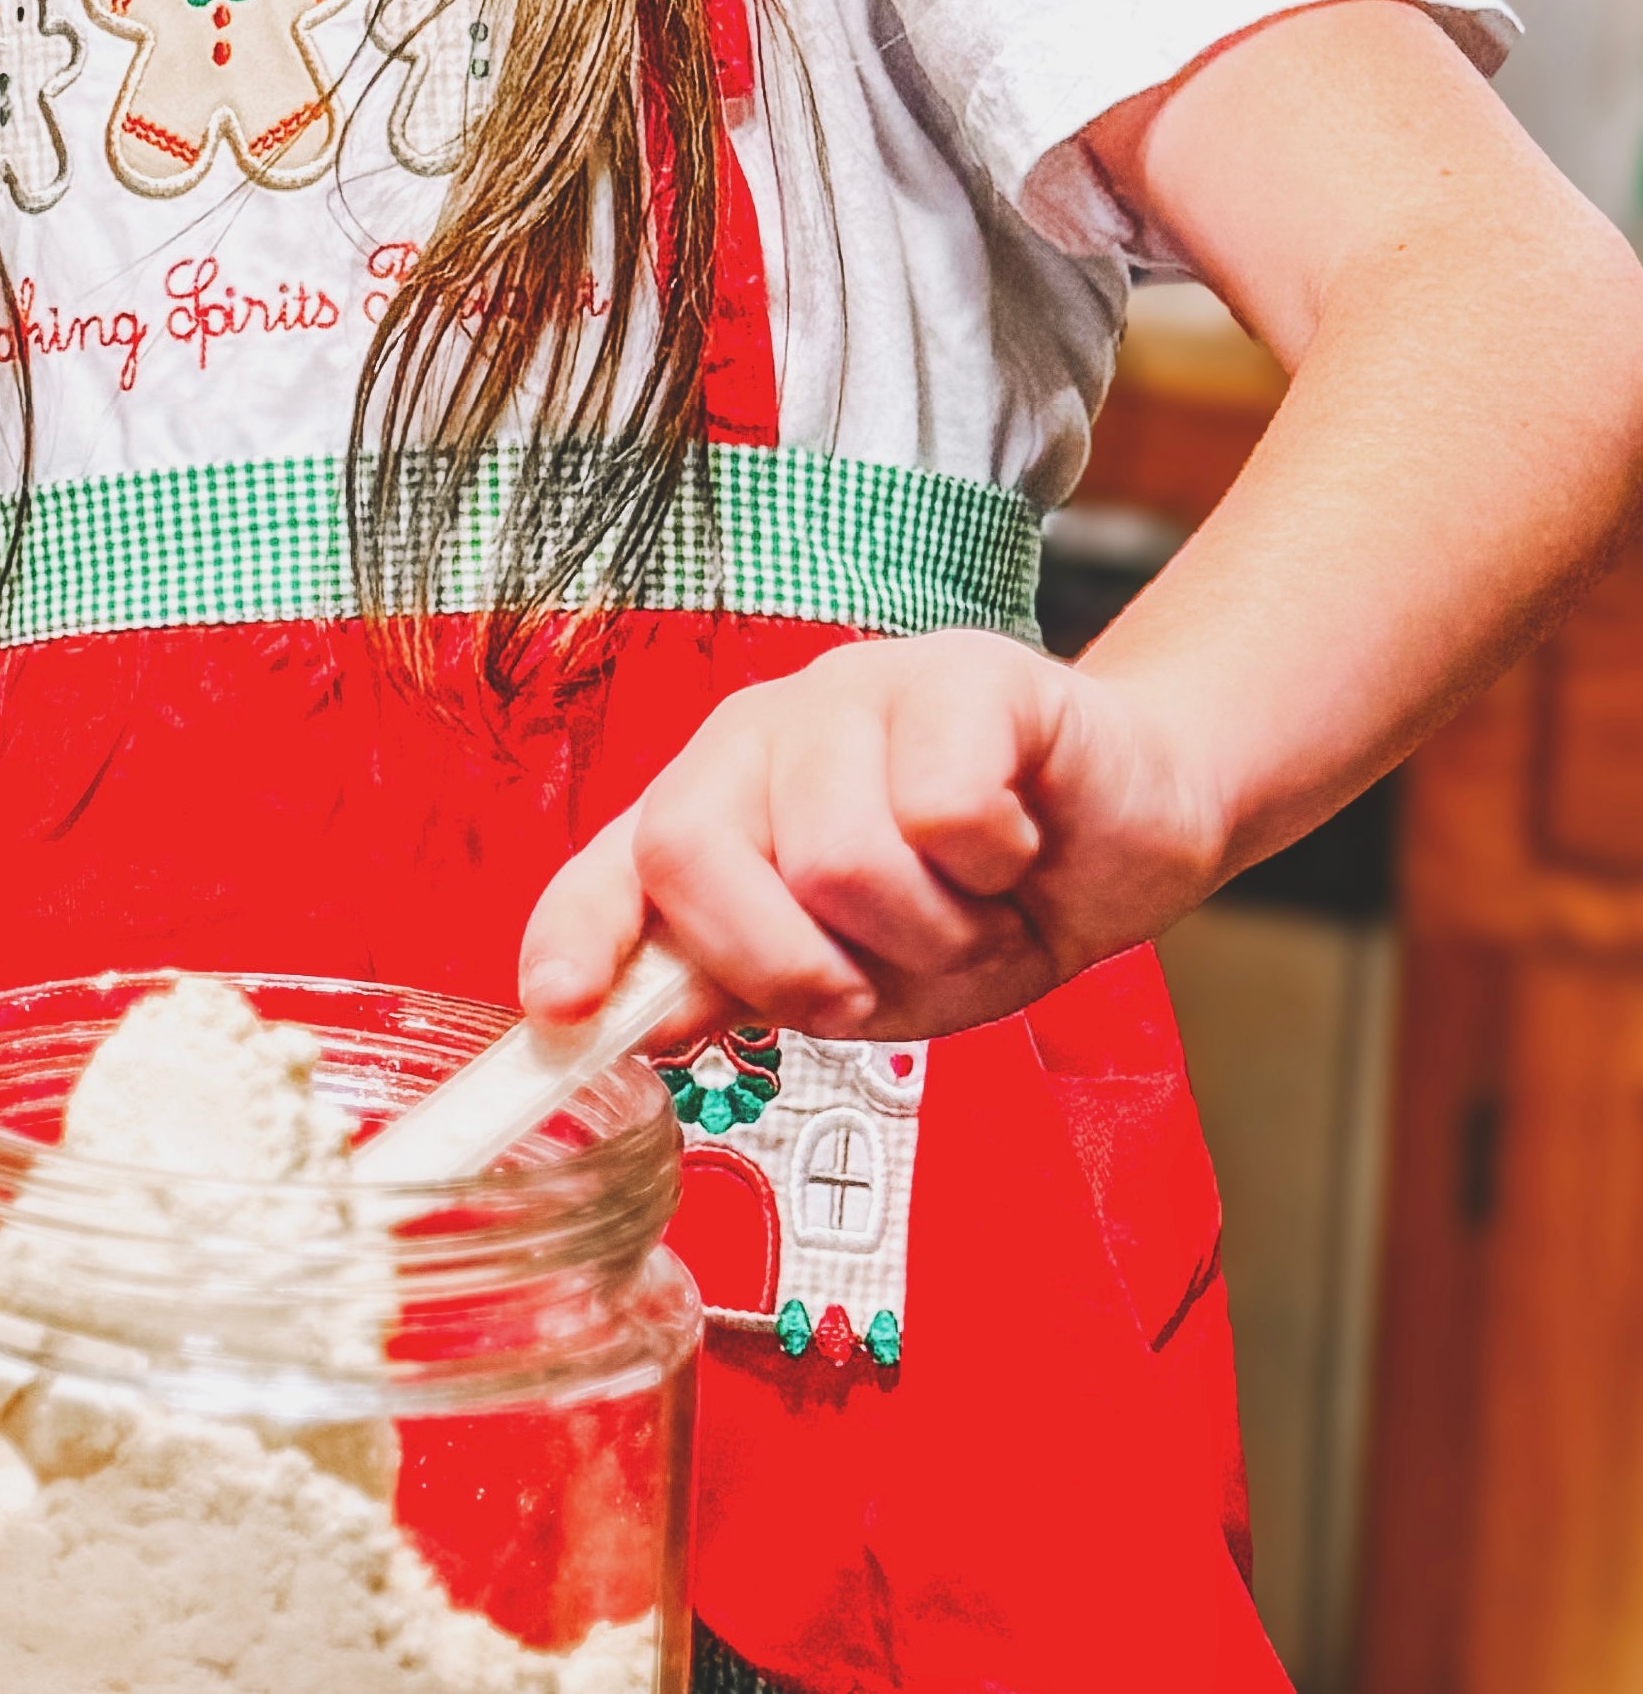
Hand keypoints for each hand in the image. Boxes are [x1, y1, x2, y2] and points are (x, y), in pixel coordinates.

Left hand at [520, 631, 1225, 1049]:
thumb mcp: (862, 974)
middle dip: (797, 964)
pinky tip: (1012, 844)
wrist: (1132, 830)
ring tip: (967, 904)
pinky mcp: (960, 673)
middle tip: (879, 974)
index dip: (577, 934)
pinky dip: (994, 864)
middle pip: (696, 854)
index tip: (561, 1007)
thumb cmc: (992, 900)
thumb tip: (649, 1020)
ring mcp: (854, 691)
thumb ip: (749, 985)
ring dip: (928, 930)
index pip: (613, 864)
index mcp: (718, 807)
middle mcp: (763, 736)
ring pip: (835, 857)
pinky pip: (942, 807)